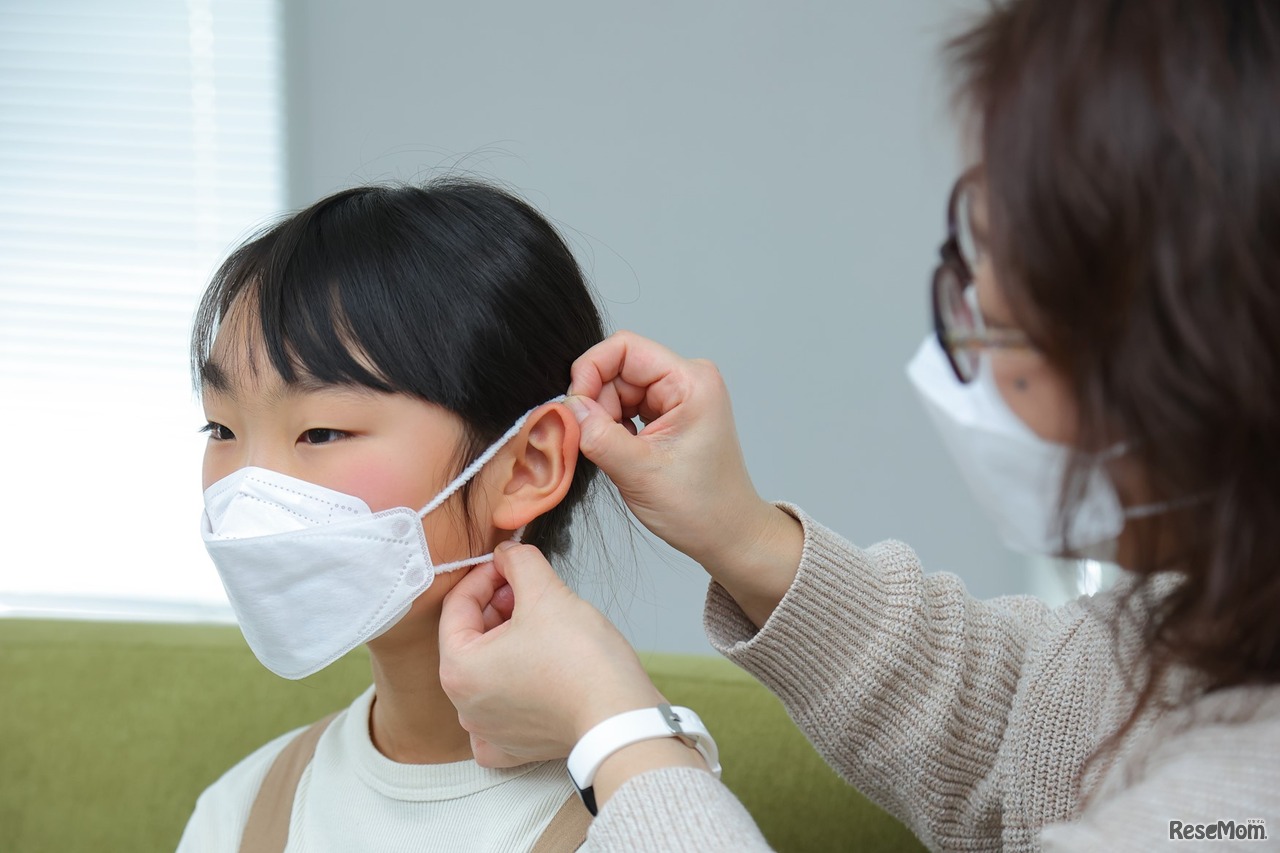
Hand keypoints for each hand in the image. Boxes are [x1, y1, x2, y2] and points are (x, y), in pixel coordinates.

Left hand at [439, 541, 664, 767]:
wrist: (620, 716)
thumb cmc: (583, 662)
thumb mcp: (546, 592)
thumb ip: (519, 562)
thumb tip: (507, 553)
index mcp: (459, 669)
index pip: (459, 606)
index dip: (486, 575)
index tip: (509, 564)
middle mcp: (465, 706)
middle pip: (471, 639)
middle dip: (497, 608)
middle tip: (529, 590)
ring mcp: (488, 731)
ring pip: (486, 672)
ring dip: (507, 643)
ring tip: (540, 624)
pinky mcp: (514, 747)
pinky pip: (499, 714)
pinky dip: (510, 691)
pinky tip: (529, 675)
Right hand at [567, 331, 802, 623]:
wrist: (728, 535)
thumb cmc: (701, 508)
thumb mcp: (640, 473)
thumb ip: (598, 435)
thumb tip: (566, 408)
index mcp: (691, 381)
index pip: (624, 348)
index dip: (590, 371)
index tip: (574, 408)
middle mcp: (686, 380)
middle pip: (617, 369)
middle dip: (595, 402)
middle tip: (588, 441)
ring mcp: (677, 397)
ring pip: (616, 390)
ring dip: (602, 419)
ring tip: (610, 455)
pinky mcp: (668, 415)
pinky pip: (625, 407)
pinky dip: (611, 428)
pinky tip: (617, 453)